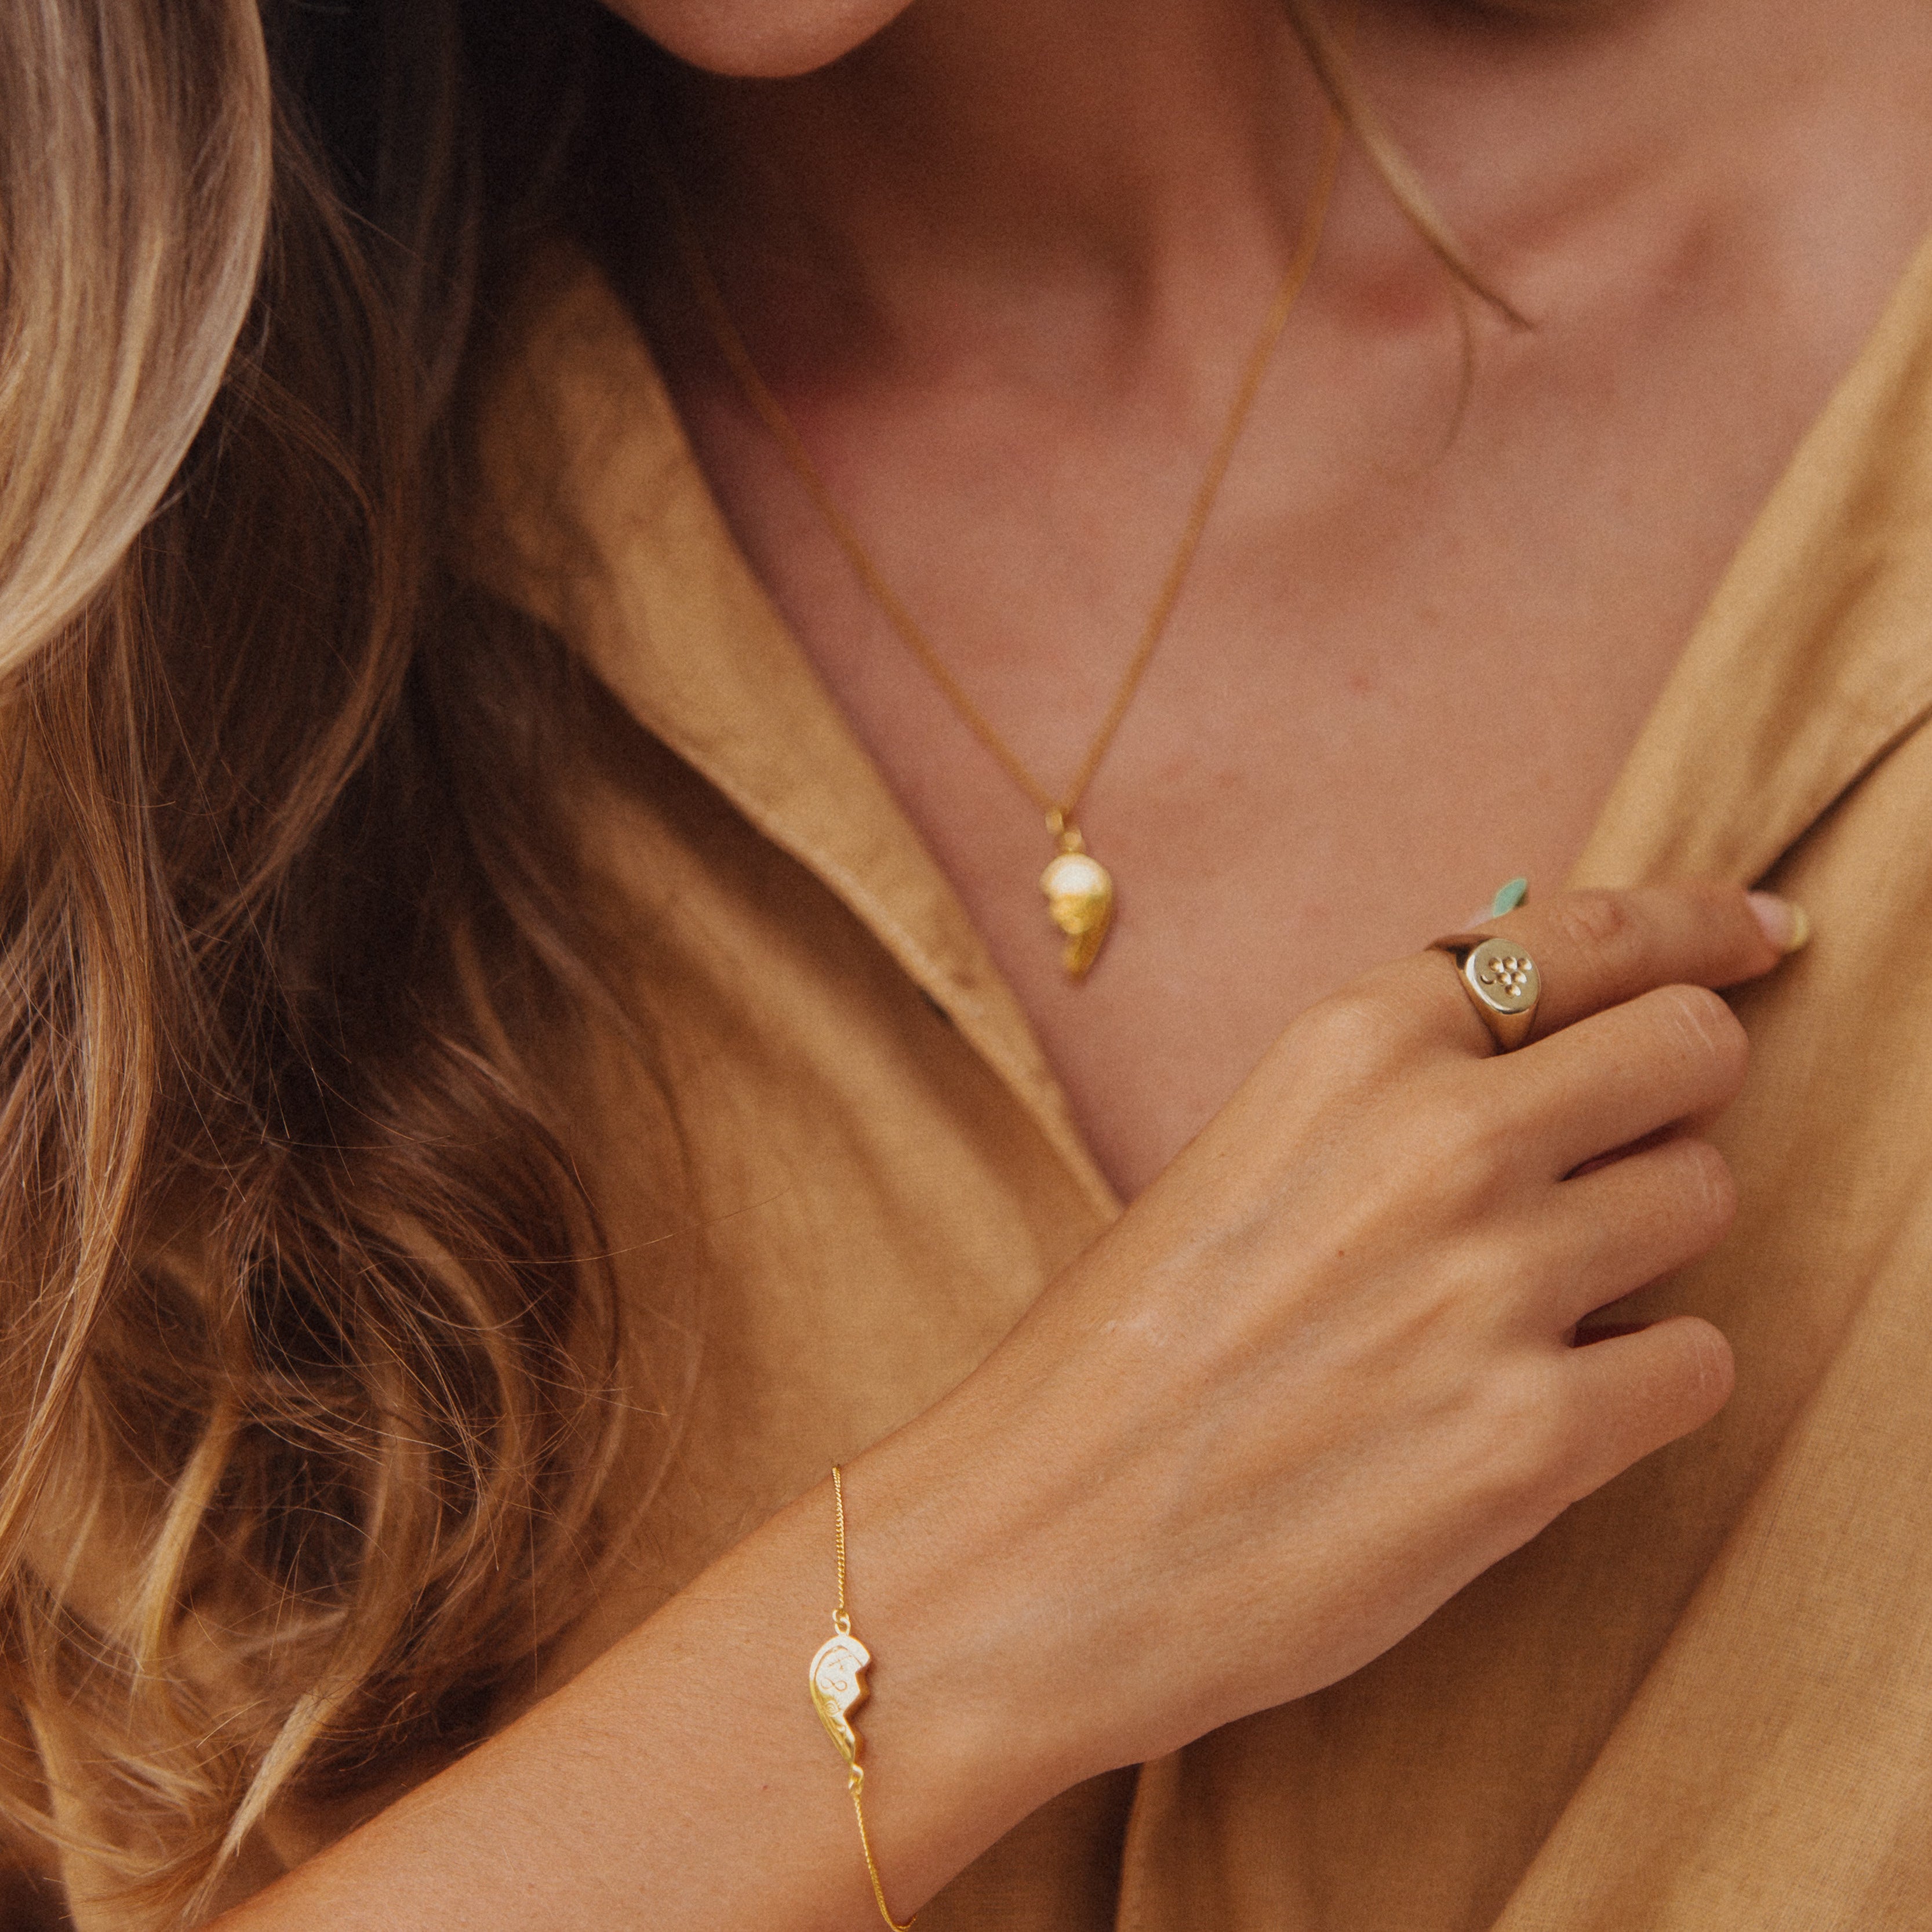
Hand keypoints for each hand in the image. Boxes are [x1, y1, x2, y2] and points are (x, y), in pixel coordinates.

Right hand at [862, 882, 1790, 1801]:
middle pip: (1693, 1047)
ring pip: (1705, 1198)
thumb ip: (1396, 1088)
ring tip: (1524, 1306)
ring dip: (1644, 1245)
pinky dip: (1640, 1384)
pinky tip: (1531, 1408)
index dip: (1704, 925)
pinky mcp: (1534, 1440)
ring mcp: (1495, 1285)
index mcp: (1349, 1045)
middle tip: (1622, 1149)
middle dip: (1678, 1092)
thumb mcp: (1247, 1157)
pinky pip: (1698, 1362)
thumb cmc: (1125, 1354)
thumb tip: (1562, 1044)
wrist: (1036, 1549)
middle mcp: (1441, 1139)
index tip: (1763, 935)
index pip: (1592, 934)